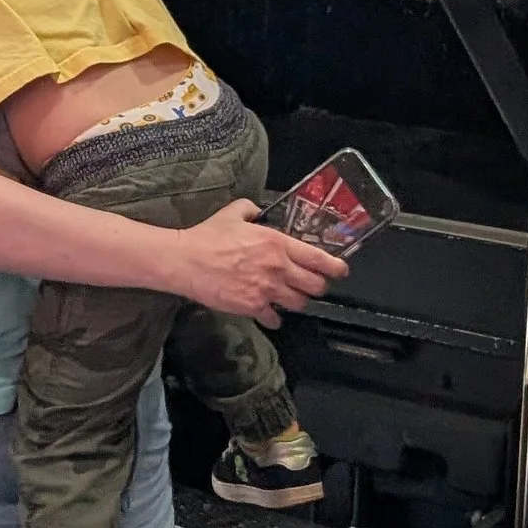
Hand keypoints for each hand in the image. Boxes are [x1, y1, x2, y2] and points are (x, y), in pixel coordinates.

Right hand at [156, 201, 345, 325]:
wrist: (186, 261)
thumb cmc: (208, 235)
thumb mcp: (233, 213)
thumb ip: (252, 209)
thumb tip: (259, 211)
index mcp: (277, 243)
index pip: (318, 258)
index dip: (335, 267)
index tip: (341, 271)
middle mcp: (278, 268)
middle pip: (315, 286)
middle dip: (317, 286)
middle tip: (311, 285)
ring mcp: (267, 290)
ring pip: (299, 303)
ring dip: (297, 301)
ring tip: (289, 298)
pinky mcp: (252, 307)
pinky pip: (274, 318)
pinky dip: (274, 317)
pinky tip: (269, 313)